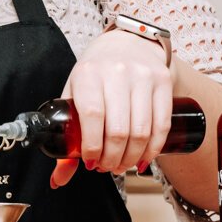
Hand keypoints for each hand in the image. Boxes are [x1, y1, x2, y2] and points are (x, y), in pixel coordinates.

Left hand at [49, 29, 171, 189]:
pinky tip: (143, 158)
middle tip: (107, 167)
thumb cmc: (96, 73)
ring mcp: (143, 75)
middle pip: (119, 130)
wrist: (127, 42)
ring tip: (122, 164)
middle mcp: (117, 72)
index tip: (90, 161)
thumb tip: (59, 179)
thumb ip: (68, 136)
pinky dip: (153, 149)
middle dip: (113, 158)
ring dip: (132, 157)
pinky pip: (161, 124)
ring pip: (142, 131)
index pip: (92, 116)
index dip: (92, 146)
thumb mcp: (75, 94)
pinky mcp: (163, 81)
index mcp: (88, 73)